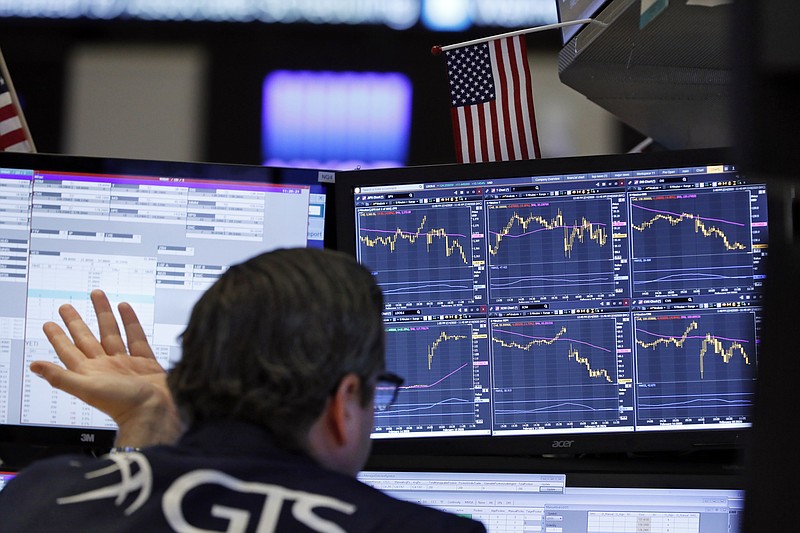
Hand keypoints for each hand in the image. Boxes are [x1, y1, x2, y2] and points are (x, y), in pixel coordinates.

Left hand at [32, 289, 182, 447]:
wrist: (155, 410)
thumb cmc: (122, 404)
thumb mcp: (87, 389)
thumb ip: (61, 377)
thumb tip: (34, 366)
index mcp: (90, 373)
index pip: (69, 351)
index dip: (58, 338)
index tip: (50, 324)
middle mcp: (106, 367)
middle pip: (87, 339)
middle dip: (76, 322)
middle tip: (66, 307)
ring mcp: (125, 363)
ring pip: (111, 334)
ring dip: (103, 315)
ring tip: (97, 296)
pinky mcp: (145, 362)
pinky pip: (136, 337)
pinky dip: (130, 322)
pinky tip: (125, 309)